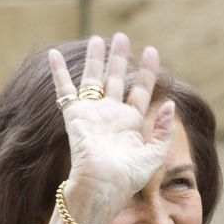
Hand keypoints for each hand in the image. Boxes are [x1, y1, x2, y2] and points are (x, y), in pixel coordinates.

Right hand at [48, 33, 173, 204]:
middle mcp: (110, 115)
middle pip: (115, 79)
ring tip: (97, 39)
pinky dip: (58, 72)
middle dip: (118, 58)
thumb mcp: (154, 155)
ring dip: (95, 59)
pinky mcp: (74, 116)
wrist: (102, 186)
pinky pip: (64, 90)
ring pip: (92, 79)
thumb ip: (162, 130)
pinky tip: (54, 54)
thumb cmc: (128, 177)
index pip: (140, 90)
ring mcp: (91, 114)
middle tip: (121, 37)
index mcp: (130, 123)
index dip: (147, 70)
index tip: (151, 50)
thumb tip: (169, 104)